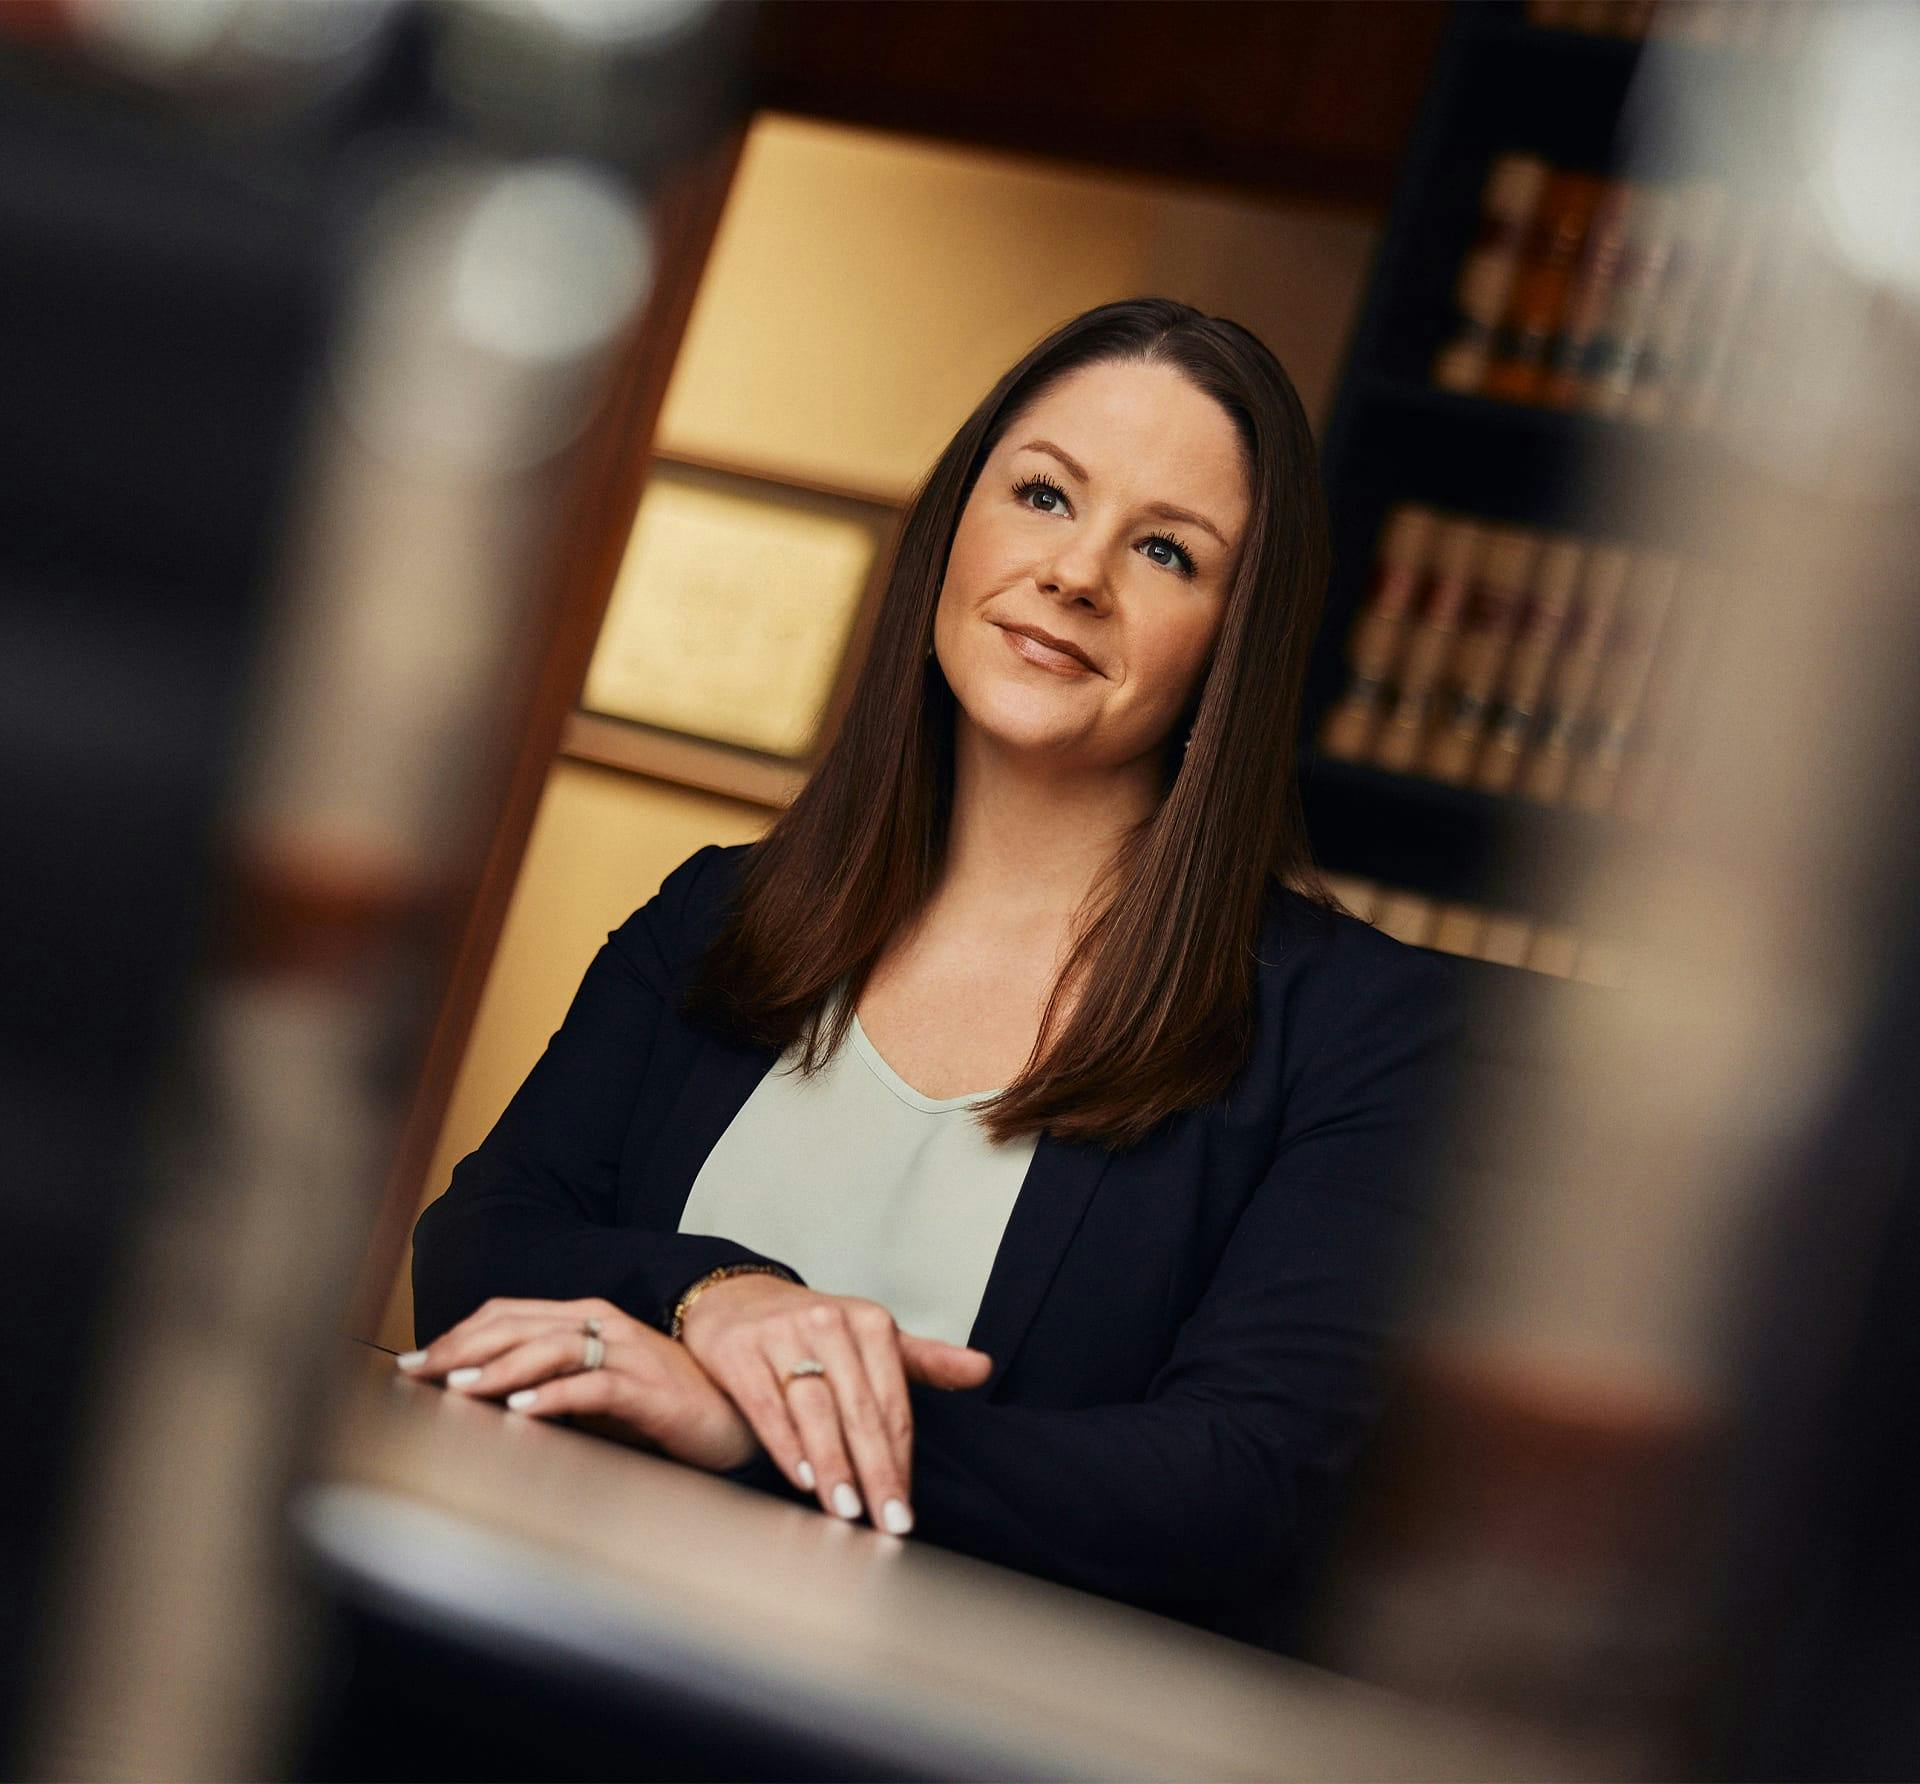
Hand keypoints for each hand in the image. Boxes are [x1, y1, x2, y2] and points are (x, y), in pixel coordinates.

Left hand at [399, 1297, 758, 1472]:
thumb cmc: (661, 1406)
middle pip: (519, 1325)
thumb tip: (478, 1398)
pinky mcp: (648, 1389)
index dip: (458, 1334)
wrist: (734, 1418)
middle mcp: (604, 1324)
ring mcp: (627, 1353)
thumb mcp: (593, 1388)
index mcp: (587, 1318)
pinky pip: (593, 1386)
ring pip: (551, 1349)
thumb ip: (547, 1382)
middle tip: (417, 1373)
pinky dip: (554, 1395)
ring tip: (459, 1389)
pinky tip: (522, 1410)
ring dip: (500, 1368)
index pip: (508, 1314)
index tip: (413, 1362)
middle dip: (462, 1349)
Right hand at [678, 1272, 992, 1534]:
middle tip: (886, 1522)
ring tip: (847, 1509)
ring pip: (814, 1409)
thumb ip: (927, 1360)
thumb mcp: (872, 1338)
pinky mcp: (740, 1350)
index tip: (906, 1509)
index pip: (892, 1403)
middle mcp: (828, 1323)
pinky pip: (767, 1405)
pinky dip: (786, 1444)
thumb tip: (983, 1369)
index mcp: (870, 1322)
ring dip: (833, 1464)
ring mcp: (782, 1334)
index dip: (900, 1459)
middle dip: (875, 1472)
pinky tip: (801, 1478)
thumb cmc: (815, 1331)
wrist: (737, 1300)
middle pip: (859, 1410)